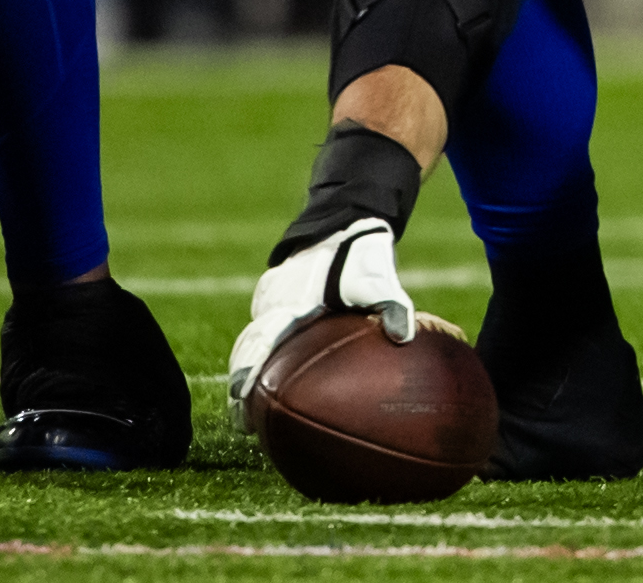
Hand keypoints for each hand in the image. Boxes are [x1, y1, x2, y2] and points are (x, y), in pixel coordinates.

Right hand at [227, 218, 413, 430]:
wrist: (347, 221)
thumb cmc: (359, 254)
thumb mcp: (378, 279)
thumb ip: (391, 305)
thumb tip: (404, 337)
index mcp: (290, 301)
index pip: (260, 339)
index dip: (247, 369)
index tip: (238, 395)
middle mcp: (273, 302)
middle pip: (246, 348)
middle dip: (241, 384)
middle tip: (243, 422)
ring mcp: (270, 299)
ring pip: (250, 340)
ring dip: (247, 371)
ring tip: (250, 412)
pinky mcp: (275, 298)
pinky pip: (261, 329)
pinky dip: (259, 354)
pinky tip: (272, 380)